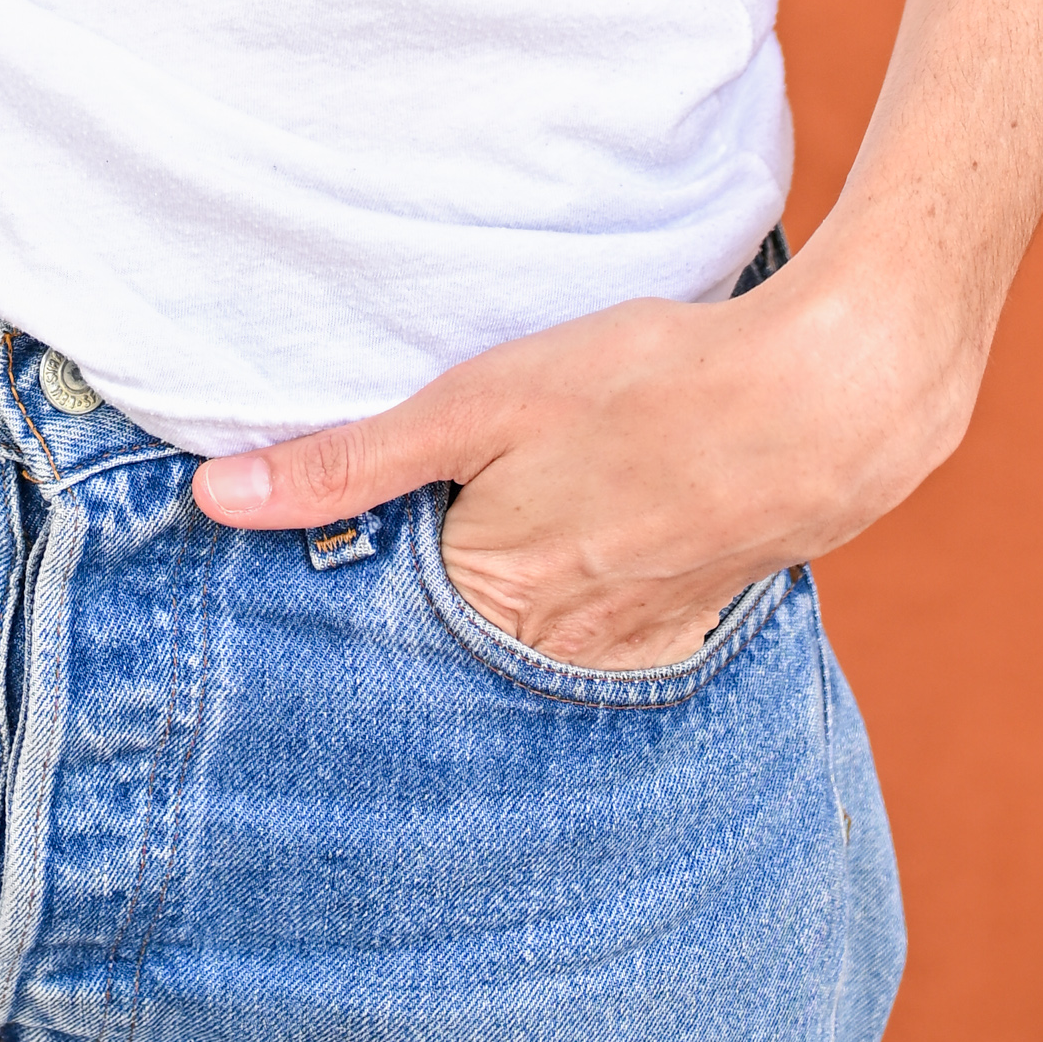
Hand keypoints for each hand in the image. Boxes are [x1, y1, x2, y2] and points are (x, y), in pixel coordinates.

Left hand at [190, 258, 972, 670]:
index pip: (376, 631)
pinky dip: (576, 613)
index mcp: (489, 602)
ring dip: (496, 618)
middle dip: (412, 623)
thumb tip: (215, 499)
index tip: (290, 582)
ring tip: (488, 551)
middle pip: (451, 653)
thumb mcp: (480, 403)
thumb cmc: (646, 386)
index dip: (336, 597)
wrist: (827, 401)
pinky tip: (579, 557)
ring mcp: (627, 651)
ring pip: (525, 651)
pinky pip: (602, 643)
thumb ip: (351, 462)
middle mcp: (553, 655)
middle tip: (388, 560)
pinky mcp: (686, 624)